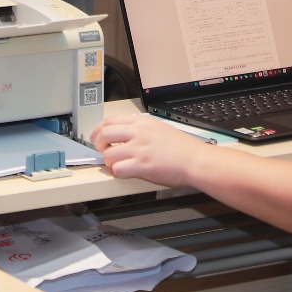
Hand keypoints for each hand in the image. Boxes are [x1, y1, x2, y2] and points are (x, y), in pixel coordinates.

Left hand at [91, 112, 209, 188]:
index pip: (110, 120)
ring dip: (109, 161)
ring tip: (117, 164)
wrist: (195, 160)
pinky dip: (117, 172)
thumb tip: (123, 134)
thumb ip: (140, 128)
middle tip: (103, 151)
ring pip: (108, 154)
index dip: (99, 129)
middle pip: (104, 134)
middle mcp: (139, 132)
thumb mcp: (159, 128)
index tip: (97, 136)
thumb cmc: (182, 148)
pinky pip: (117, 169)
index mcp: (142, 121)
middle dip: (99, 145)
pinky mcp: (142, 165)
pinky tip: (125, 172)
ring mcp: (139, 149)